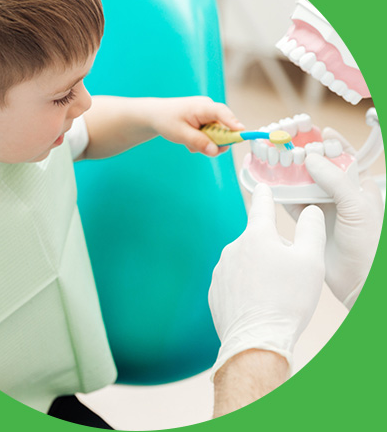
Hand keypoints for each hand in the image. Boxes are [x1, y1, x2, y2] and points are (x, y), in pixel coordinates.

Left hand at [148, 96, 244, 155]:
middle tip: (203, 150)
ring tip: (190, 144)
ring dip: (206, 143)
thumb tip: (215, 151)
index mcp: (202, 107)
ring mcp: (207, 114)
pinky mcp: (205, 120)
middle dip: (215, 142)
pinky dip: (202, 140)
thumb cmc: (166, 120)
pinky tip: (190, 141)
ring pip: (217, 133)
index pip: (222, 113)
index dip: (233, 123)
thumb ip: (199, 143)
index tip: (242, 133)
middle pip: (223, 127)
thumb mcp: (181, 134)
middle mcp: (208, 108)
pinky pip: (211, 133)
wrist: (155, 115)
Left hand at [209, 184, 325, 375]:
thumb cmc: (286, 300)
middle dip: (272, 252)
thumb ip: (311, 230)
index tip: (262, 187)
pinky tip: (256, 305)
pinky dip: (245, 289)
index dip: (265, 196)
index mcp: (256, 236)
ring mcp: (221, 270)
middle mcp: (233, 248)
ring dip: (258, 272)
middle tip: (287, 278)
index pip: (261, 207)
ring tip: (272, 296)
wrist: (256, 339)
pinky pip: (233, 282)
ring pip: (245, 263)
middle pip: (257, 242)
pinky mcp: (215, 290)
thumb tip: (309, 211)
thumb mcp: (310, 261)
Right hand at [286, 128, 383, 308]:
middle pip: (320, 168)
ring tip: (276, 158)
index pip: (347, 157)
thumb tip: (311, 157)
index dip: (333, 143)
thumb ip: (334, 180)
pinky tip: (270, 183)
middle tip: (289, 143)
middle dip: (306, 155)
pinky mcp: (306, 221)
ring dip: (290, 173)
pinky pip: (291, 202)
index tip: (319, 131)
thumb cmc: (368, 242)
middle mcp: (340, 195)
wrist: (358, 280)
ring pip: (303, 183)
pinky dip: (280, 193)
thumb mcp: (356, 206)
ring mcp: (322, 207)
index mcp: (359, 187)